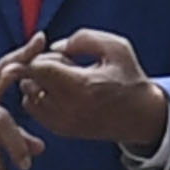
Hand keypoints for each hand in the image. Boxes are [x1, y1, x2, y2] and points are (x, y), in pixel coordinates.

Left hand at [7, 27, 169, 153]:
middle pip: (30, 80)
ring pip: (28, 95)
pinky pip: (33, 108)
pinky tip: (60, 89)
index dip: (36, 54)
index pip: (38, 68)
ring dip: (37, 82)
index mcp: (82, 86)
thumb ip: (83, 39)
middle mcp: (68, 108)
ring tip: (62, 77)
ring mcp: (63, 122)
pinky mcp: (60, 130)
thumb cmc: (129, 78)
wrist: (141, 116)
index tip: (42, 47)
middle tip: (64, 63)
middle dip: (39, 66)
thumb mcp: (115, 48)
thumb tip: (53, 46)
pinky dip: (38, 96)